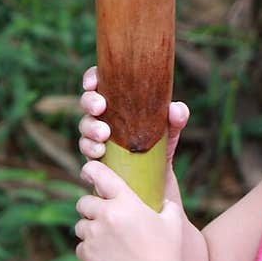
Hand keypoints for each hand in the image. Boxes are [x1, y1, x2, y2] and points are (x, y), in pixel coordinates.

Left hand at [74, 160, 182, 260]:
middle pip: (83, 202)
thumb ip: (166, 205)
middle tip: (102, 216)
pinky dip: (89, 250)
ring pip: (80, 226)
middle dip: (91, 207)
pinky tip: (104, 254)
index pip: (101, 175)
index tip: (87, 172)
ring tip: (105, 238)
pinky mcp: (88, 255)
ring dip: (89, 229)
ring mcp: (95, 236)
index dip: (90, 170)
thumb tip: (164, 201)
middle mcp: (107, 215)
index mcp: (126, 202)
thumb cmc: (168, 251)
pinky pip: (80, 247)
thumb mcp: (173, 220)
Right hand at [78, 65, 188, 201]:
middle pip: (87, 102)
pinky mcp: (95, 158)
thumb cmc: (160, 147)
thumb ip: (177, 118)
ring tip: (103, 135)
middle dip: (89, 102)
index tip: (93, 83)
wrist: (157, 182)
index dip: (92, 78)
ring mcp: (97, 138)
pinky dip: (90, 149)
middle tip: (100, 107)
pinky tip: (100, 152)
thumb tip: (175, 109)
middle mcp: (105, 117)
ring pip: (84, 127)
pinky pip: (85, 151)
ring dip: (90, 128)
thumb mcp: (171, 131)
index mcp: (119, 102)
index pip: (100, 83)